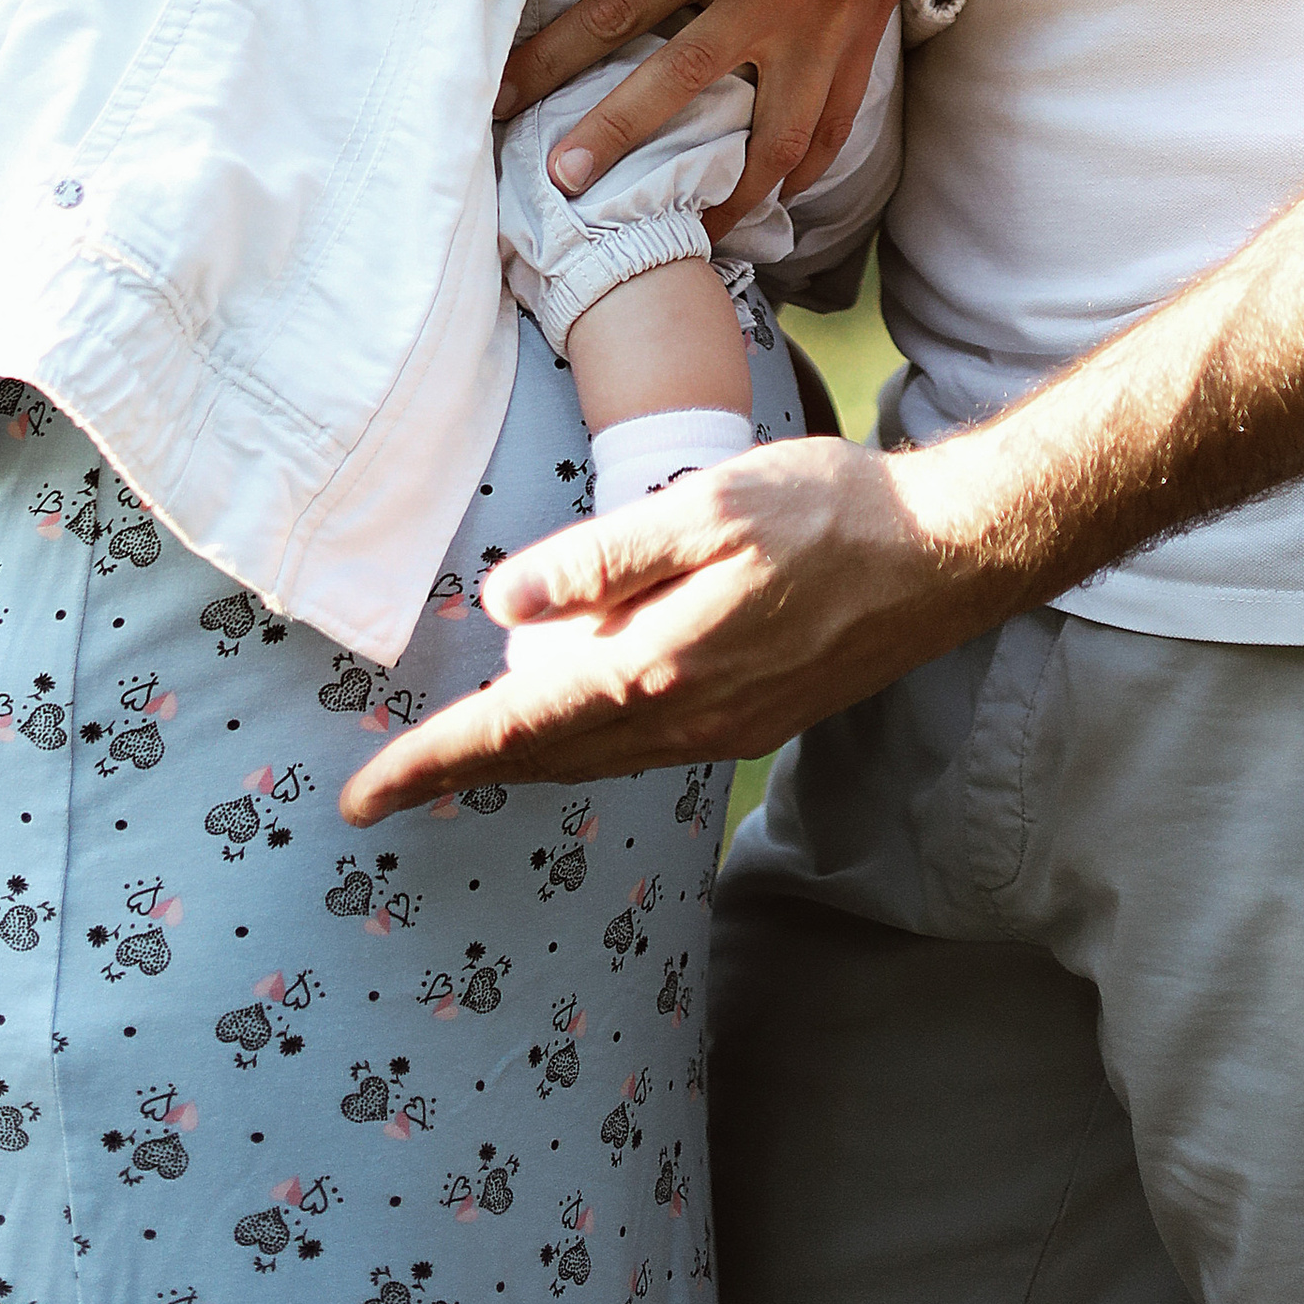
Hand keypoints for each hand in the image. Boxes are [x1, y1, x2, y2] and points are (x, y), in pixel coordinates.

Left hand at [334, 435, 1000, 816]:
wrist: (941, 556)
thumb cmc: (827, 512)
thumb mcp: (707, 506)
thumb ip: (602, 557)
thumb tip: (502, 603)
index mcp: (658, 665)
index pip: (517, 727)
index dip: (434, 762)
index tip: (363, 798)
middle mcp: (682, 717)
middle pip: (545, 759)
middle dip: (464, 770)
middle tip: (389, 782)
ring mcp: (719, 729)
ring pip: (592, 759)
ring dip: (523, 759)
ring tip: (459, 753)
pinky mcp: (748, 721)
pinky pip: (638, 748)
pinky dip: (582, 743)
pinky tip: (570, 717)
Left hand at [492, 0, 989, 235]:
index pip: (619, 8)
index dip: (554, 55)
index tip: (501, 96)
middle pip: (680, 80)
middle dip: (617, 135)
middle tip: (563, 185)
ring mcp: (823, 29)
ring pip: (774, 136)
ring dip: (731, 192)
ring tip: (691, 230)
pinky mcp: (864, 43)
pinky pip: (836, 126)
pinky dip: (807, 170)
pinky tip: (779, 197)